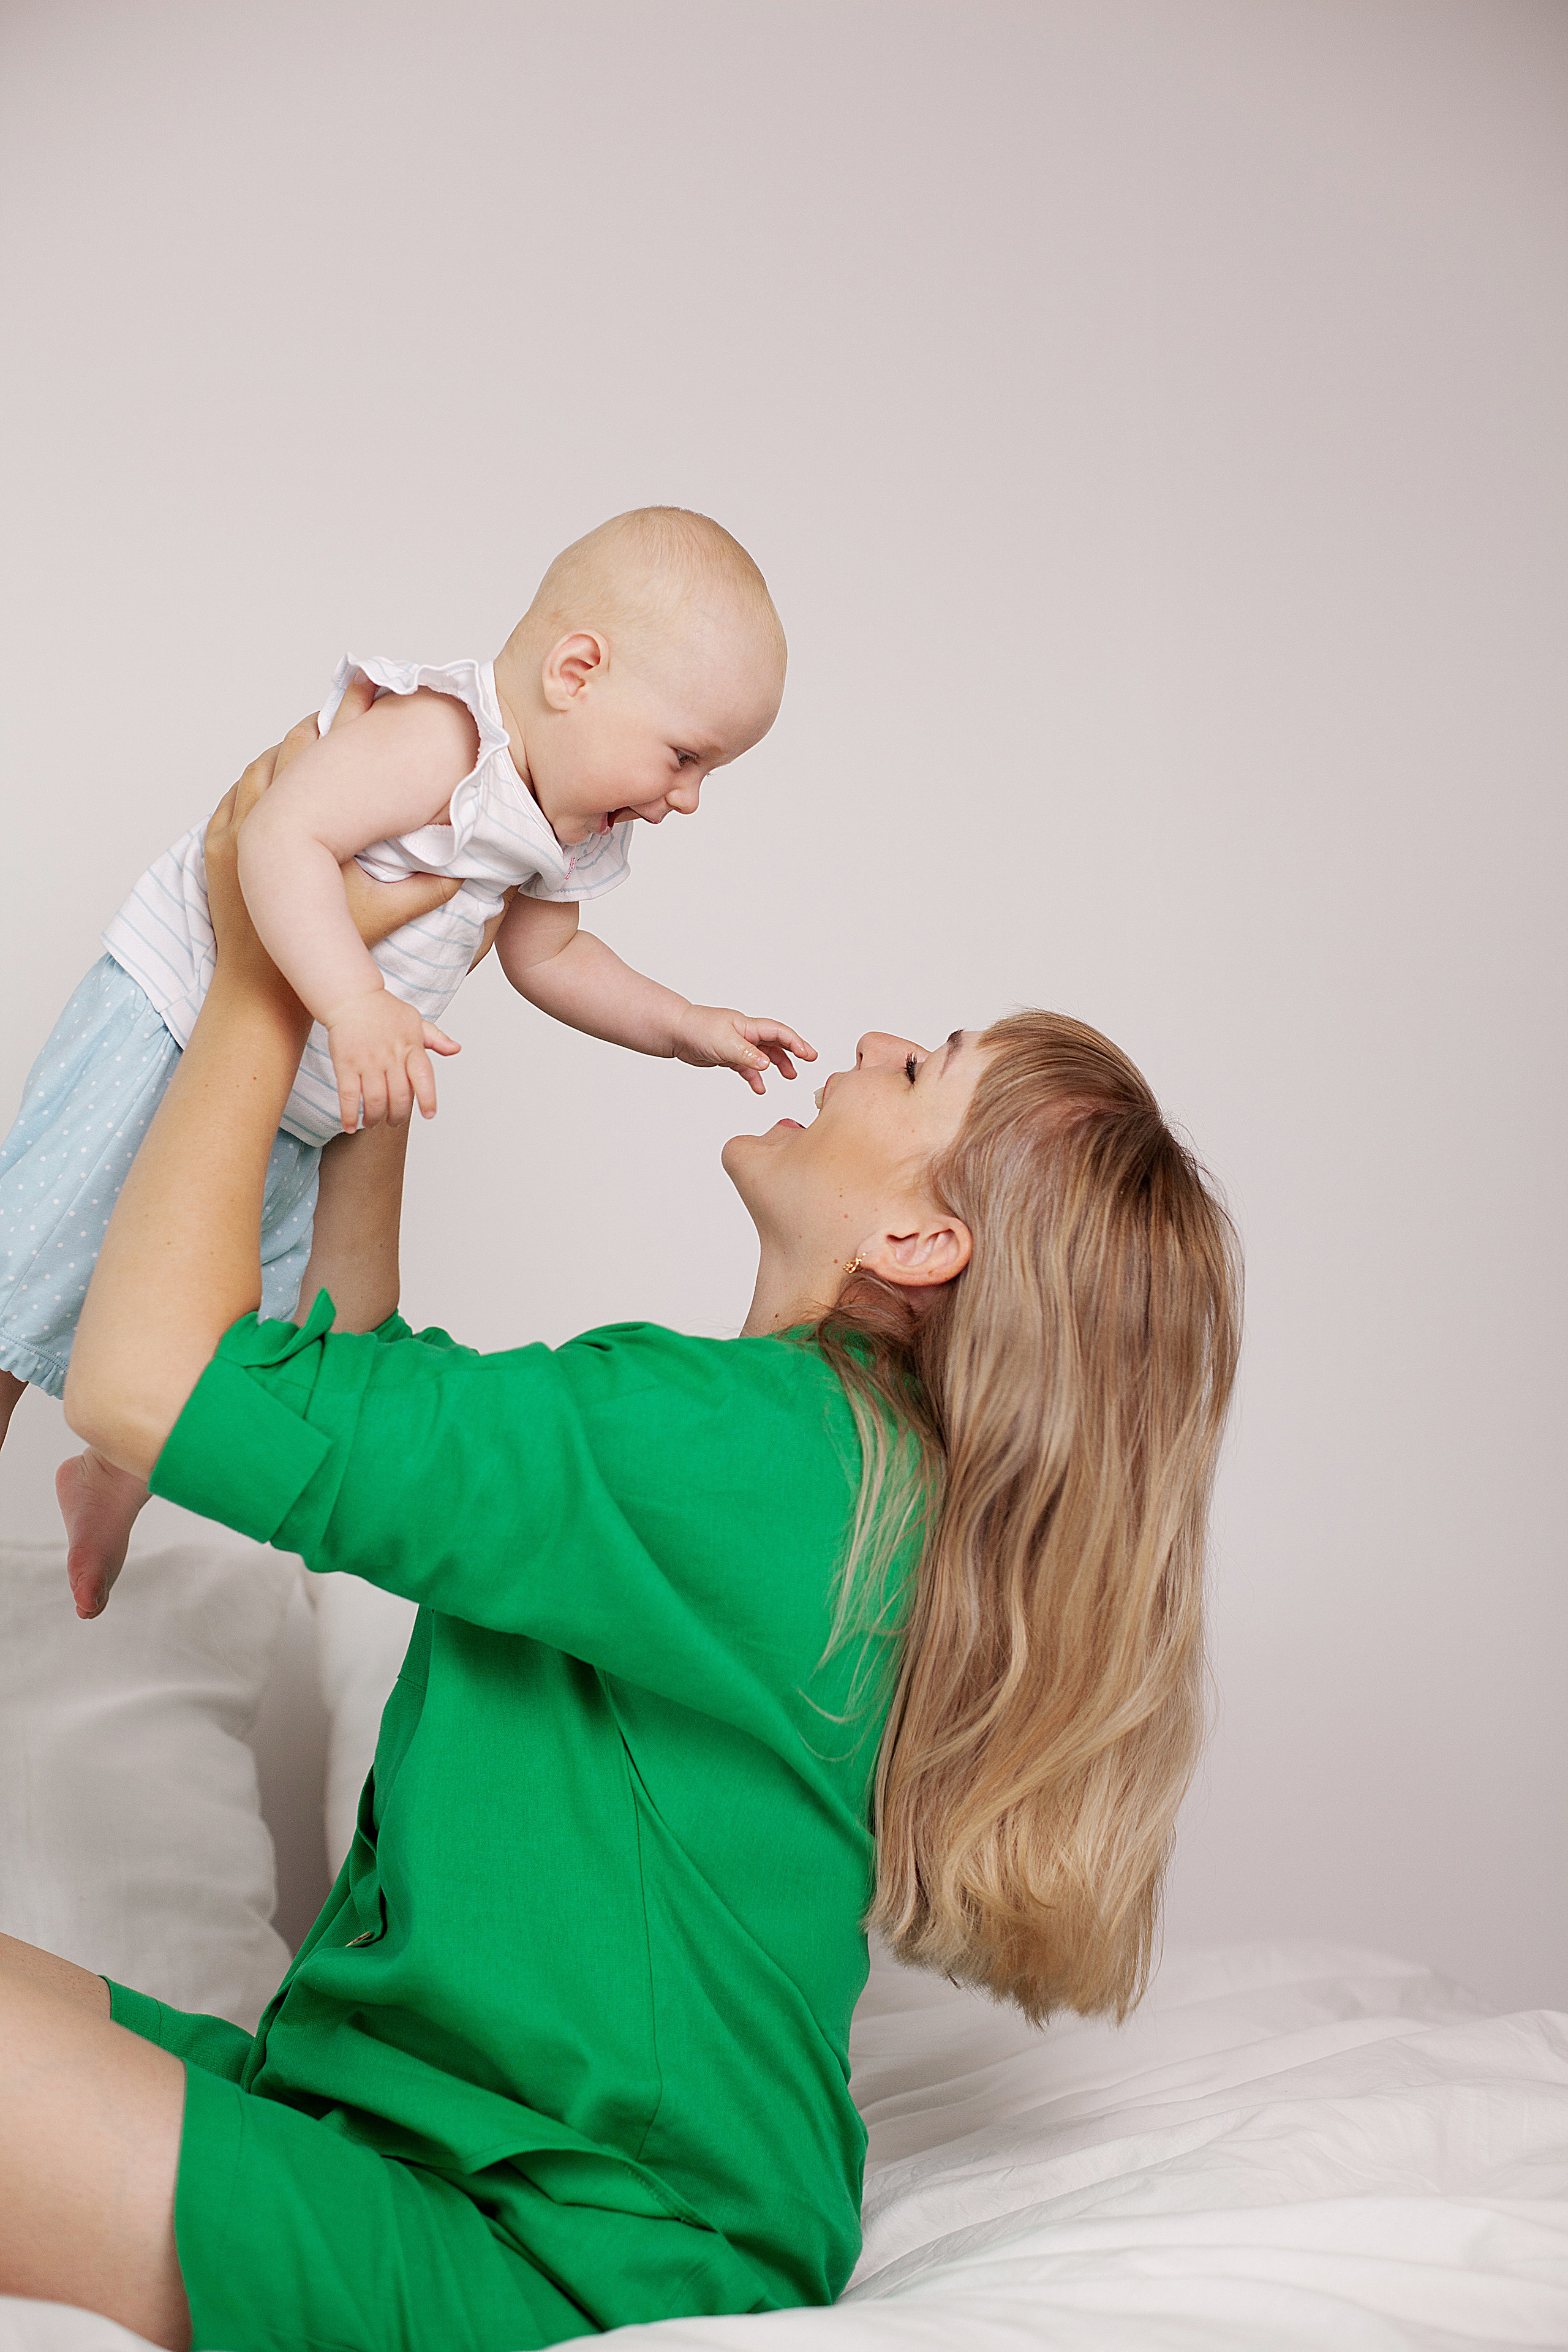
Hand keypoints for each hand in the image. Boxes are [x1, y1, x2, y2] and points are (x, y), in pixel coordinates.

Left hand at [206, 680, 463, 962]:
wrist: (261, 984)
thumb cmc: (320, 951)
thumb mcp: (384, 917)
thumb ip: (427, 890)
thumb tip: (469, 868)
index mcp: (300, 826)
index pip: (320, 752)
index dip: (343, 720)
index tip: (362, 699)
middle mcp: (258, 819)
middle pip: (285, 751)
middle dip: (314, 731)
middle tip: (338, 713)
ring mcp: (230, 831)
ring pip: (256, 771)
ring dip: (282, 756)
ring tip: (307, 746)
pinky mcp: (215, 848)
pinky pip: (232, 799)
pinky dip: (253, 785)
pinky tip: (270, 784)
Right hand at [323, 985, 457, 1128]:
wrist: (352, 996)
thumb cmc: (384, 1011)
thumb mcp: (415, 1020)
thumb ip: (436, 1038)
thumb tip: (456, 1049)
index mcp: (411, 1046)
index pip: (424, 1076)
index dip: (428, 1098)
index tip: (429, 1114)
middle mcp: (391, 1055)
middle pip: (398, 1097)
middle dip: (398, 1116)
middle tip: (394, 1122)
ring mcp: (367, 1061)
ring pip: (374, 1101)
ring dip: (374, 1119)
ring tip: (373, 1122)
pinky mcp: (345, 1064)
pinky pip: (348, 1096)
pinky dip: (349, 1115)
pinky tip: (350, 1126)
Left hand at [672, 1005, 816, 1095]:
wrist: (675, 1033)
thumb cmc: (697, 1029)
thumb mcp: (725, 1043)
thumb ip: (747, 1054)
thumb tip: (767, 1064)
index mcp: (748, 1026)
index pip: (779, 1032)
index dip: (796, 1042)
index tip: (808, 1055)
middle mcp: (745, 1033)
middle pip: (776, 1042)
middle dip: (793, 1051)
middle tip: (808, 1061)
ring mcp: (737, 1045)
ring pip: (763, 1055)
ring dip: (777, 1064)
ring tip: (790, 1076)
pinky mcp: (727, 1056)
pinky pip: (747, 1067)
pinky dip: (755, 1077)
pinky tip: (760, 1088)